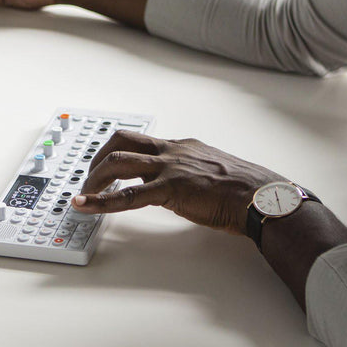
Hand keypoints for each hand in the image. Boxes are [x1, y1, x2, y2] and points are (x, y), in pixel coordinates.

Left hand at [71, 130, 282, 235]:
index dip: (116, 152)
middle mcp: (172, 151)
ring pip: (118, 161)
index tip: (104, 165)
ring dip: (94, 177)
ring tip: (84, 193)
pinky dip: (101, 201)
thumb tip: (172, 186)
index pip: (139, 141)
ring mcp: (170, 168)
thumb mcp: (211, 171)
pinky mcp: (171, 189)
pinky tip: (85, 205)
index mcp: (181, 146)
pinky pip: (128, 195)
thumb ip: (188, 172)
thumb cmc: (245, 190)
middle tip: (88, 178)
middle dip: (98, 158)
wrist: (262, 198)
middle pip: (121, 141)